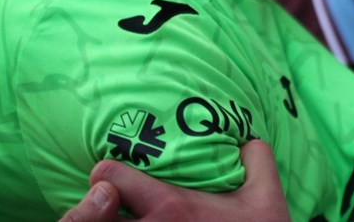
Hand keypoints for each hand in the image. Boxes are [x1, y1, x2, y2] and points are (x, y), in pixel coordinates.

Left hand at [59, 139, 289, 221]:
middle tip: (111, 205)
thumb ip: (256, 160)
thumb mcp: (266, 197)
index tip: (118, 177)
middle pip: (86, 215)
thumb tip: (247, 140)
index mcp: (170, 206)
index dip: (108, 173)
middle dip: (94, 208)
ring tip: (115, 219)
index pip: (108, 177)